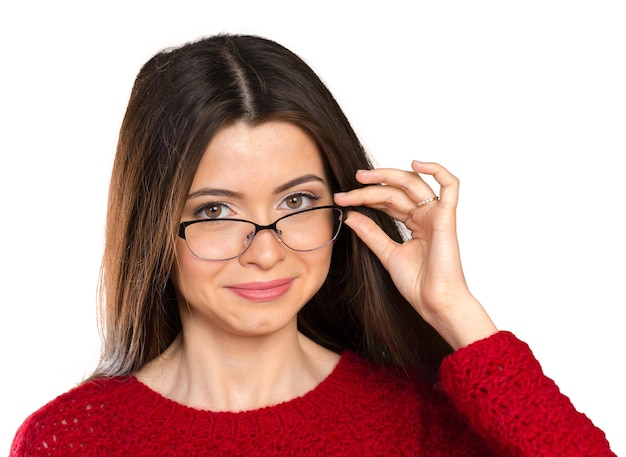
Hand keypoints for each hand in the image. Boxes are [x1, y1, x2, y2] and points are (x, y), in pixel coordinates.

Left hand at [333, 161, 496, 349]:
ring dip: (387, 177)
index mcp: (414, 223)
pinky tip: (416, 163)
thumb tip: (350, 215)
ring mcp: (437, 215)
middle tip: (348, 186)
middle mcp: (426, 215)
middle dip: (371, 186)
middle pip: (397, 190)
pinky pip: (450, 186)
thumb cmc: (418, 284)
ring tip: (363, 178)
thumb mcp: (386, 254)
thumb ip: (370, 233)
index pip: (388, 200)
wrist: (434, 302)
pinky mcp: (447, 217)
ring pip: (412, 184)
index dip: (365, 197)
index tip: (342, 199)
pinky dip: (437, 170)